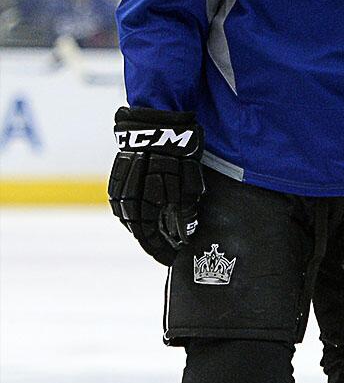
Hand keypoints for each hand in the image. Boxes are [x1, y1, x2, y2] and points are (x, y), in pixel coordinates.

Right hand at [108, 106, 204, 264]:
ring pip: (128, 215)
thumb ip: (184, 215)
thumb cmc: (176, 156)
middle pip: (136, 229)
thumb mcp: (187, 188)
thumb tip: (184, 235)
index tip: (172, 259)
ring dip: (142, 226)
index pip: (148, 239)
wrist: (158, 123)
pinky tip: (147, 211)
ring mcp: (119, 185)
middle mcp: (124, 200)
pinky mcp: (118, 173)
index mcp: (141, 207)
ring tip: (158, 233)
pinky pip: (124, 200)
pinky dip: (136, 210)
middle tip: (166, 248)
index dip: (160, 251)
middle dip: (152, 241)